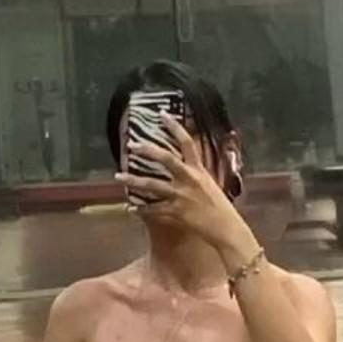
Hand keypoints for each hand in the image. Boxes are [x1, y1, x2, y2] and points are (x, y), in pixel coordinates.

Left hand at [116, 112, 257, 255]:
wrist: (225, 227)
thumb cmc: (219, 206)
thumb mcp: (209, 183)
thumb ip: (195, 173)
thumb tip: (186, 164)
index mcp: (199, 170)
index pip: (187, 142)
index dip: (175, 127)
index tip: (161, 114)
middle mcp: (189, 179)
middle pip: (166, 159)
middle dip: (147, 151)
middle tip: (131, 146)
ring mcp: (181, 196)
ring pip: (151, 185)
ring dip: (132, 181)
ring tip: (117, 177)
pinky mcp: (175, 212)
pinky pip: (152, 210)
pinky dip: (140, 209)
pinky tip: (128, 208)